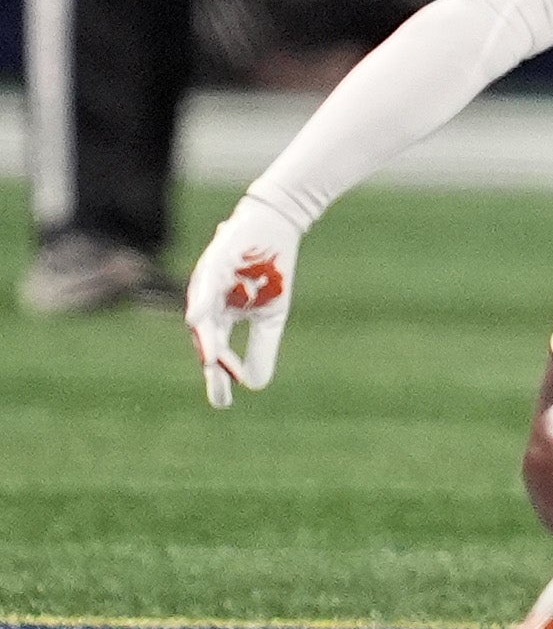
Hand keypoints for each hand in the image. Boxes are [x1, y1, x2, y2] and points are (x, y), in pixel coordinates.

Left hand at [185, 195, 304, 408]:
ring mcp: (208, 284)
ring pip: (203, 317)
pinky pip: (204, 285)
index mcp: (221, 317)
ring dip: (205, 339)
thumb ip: (262, 348)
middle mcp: (208, 304)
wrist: (278, 225)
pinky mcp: (214, 263)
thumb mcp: (271, 316)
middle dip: (211, 362)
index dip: (219, 375)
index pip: (216, 351)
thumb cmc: (271, 270)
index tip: (223, 403)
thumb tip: (255, 386)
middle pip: (206, 339)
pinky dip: (200, 302)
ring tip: (209, 362)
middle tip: (216, 386)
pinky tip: (196, 319)